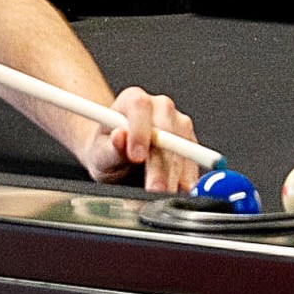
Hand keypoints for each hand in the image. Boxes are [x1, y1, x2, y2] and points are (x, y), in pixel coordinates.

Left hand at [74, 85, 199, 193]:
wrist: (117, 158)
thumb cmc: (106, 151)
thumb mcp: (100, 153)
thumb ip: (110, 148)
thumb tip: (119, 137)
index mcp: (133, 100)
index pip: (139, 107)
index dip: (140, 132)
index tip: (136, 157)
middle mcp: (159, 106)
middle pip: (167, 128)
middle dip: (162, 163)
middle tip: (154, 187)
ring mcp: (178, 122)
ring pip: (184, 145)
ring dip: (176, 173)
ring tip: (165, 194)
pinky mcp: (190, 141)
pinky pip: (193, 158)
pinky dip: (187, 176)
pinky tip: (178, 190)